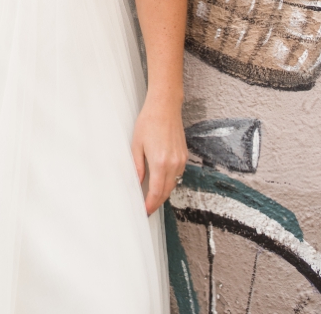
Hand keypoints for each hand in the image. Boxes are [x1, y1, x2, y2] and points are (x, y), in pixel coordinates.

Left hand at [132, 96, 186, 215]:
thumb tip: (137, 183)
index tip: (145, 211)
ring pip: (173, 184)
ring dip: (163, 192)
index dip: (151, 204)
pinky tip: (160, 181)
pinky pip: (178, 175)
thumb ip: (138, 166)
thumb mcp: (136, 145)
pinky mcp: (184, 156)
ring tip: (151, 196)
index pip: (156, 191)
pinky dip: (169, 181)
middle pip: (166, 191)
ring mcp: (181, 161)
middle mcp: (174, 164)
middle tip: (147, 207)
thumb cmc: (148, 123)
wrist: (165, 108)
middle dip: (157, 202)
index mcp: (160, 163)